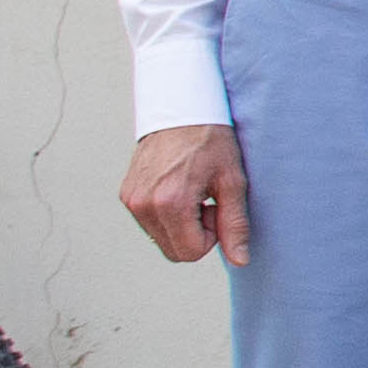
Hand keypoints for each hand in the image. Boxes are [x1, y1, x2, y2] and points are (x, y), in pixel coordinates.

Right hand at [125, 124, 249, 263]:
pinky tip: (178, 187)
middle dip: (196, 234)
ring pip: (162, 239)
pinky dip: (167, 214)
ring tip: (193, 192)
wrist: (181, 108)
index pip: (191, 253)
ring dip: (181, 225)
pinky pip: (150, 223)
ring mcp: (131, 200)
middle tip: (207, 202)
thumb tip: (240, 260)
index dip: (211, 237)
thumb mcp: (232, 181)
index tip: (216, 209)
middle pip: (174, 252)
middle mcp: (143, 205)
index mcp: (169, 202)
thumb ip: (235, 224)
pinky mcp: (126, 194)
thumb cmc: (210, 139)